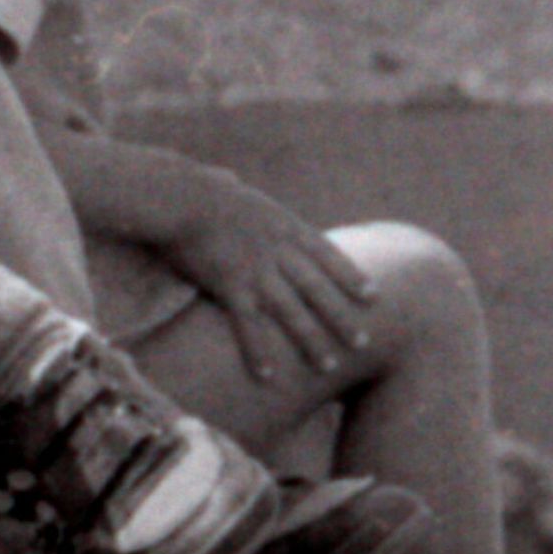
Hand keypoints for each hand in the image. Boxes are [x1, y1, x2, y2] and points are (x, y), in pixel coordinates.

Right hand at [161, 168, 373, 382]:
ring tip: (328, 366)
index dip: (352, 277)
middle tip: (363, 343)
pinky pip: (249, 325)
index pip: (328, 254)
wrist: (179, 195)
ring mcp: (257, 269)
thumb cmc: (195, 188)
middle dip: (341, 317)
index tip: (373, 296)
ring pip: (292, 312)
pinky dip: (259, 352)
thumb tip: (228, 178)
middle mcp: (279, 249)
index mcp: (284, 225)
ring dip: (312, 341)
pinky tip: (268, 376)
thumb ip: (237, 188)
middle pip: (318, 289)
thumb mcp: (228, 186)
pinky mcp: (230, 285)